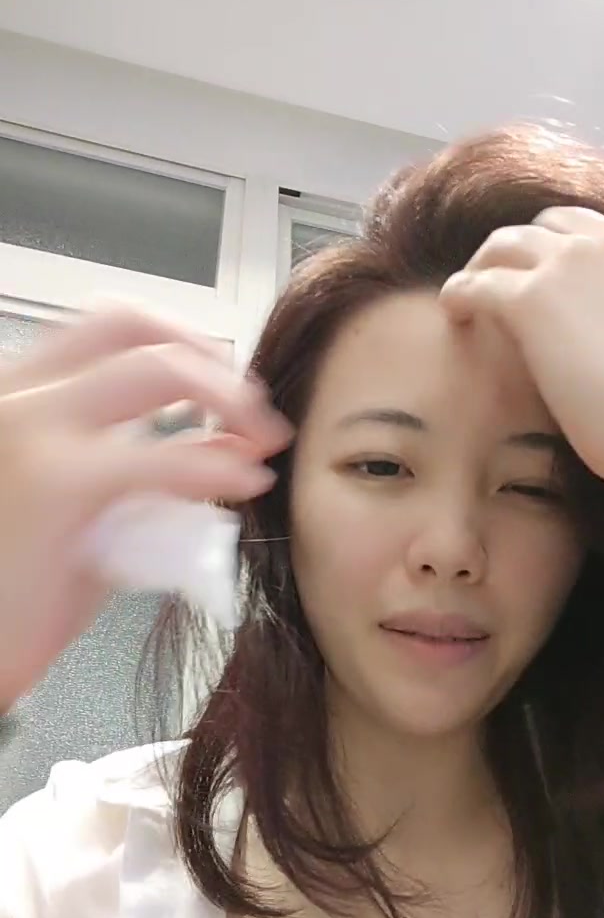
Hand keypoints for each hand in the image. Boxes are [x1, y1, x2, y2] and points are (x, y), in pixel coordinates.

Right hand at [0, 305, 291, 707]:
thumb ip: (138, 466)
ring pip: (158, 369)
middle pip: (135, 326)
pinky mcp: (59, 488)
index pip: (107, 324)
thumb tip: (221, 442)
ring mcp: (35, 433)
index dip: (179, 338)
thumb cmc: (15, 593)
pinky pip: (165, 458)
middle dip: (210, 358)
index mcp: (19, 396)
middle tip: (254, 406)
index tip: (223, 376)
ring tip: (264, 439)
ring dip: (229, 397)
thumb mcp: (79, 510)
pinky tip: (249, 481)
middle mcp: (19, 397)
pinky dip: (221, 464)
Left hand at [439, 206, 603, 489]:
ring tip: (469, 300)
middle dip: (519, 253)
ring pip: (505, 243)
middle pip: (545, 227)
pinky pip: (478, 282)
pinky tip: (453, 312)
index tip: (542, 280)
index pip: (593, 232)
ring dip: (483, 267)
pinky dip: (459, 293)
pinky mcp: (533, 298)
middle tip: (497, 287)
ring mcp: (572, 264)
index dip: (560, 255)